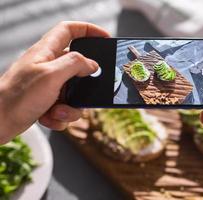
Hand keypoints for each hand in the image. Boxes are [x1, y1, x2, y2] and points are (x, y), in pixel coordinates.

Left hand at [0, 21, 108, 143]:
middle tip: (88, 91)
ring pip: (74, 92)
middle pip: (77, 66)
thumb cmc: (17, 97)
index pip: (70, 30)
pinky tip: (49, 118)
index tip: (105, 38)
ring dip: (72, 106)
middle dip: (85, 83)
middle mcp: (48, 66)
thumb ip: (75, 65)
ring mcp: (48, 85)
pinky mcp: (46, 101)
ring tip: (59, 111)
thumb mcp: (51, 76)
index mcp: (47, 52)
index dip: (88, 30)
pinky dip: (61, 116)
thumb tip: (93, 64)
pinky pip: (65, 107)